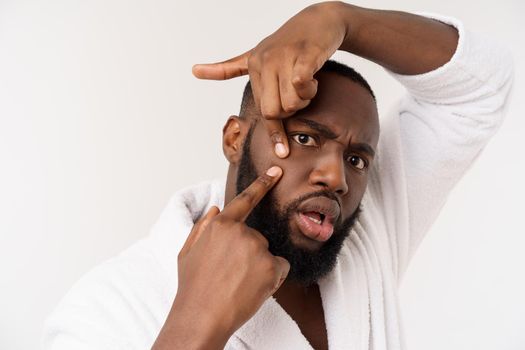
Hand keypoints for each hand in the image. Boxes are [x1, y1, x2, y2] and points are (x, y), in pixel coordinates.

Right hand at [153, 166, 289, 348]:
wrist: (201, 318)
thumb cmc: (193, 287)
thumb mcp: (187, 253)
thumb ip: (202, 228)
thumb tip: (216, 209)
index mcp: (220, 225)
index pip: (245, 200)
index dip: (261, 185)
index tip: (275, 172)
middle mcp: (241, 232)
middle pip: (256, 238)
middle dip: (249, 255)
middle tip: (232, 275)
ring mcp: (257, 248)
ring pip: (268, 254)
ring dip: (260, 267)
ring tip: (239, 284)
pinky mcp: (270, 265)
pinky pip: (280, 268)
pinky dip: (273, 279)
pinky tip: (254, 289)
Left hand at [192, 2, 346, 158]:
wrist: (320, 19)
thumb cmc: (289, 42)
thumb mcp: (255, 53)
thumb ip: (228, 68)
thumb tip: (194, 70)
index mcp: (253, 65)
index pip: (262, 110)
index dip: (275, 131)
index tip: (282, 150)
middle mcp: (265, 61)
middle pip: (274, 111)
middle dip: (291, 112)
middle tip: (300, 96)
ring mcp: (284, 56)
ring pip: (291, 101)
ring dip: (305, 98)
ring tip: (308, 82)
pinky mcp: (304, 53)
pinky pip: (301, 83)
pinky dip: (308, 87)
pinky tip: (313, 79)